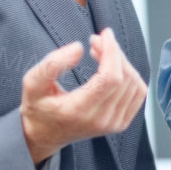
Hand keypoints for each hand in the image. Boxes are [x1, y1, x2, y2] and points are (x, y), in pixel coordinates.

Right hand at [21, 28, 145, 165]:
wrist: (44, 134)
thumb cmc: (39, 107)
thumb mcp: (32, 83)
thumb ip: (52, 64)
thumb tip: (79, 48)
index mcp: (79, 110)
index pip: (110, 78)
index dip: (111, 51)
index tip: (104, 35)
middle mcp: (100, 120)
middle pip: (124, 78)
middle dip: (114, 52)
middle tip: (97, 40)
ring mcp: (113, 123)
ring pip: (134, 84)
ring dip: (121, 62)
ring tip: (101, 53)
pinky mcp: (120, 123)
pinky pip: (138, 94)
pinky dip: (130, 75)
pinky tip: (112, 67)